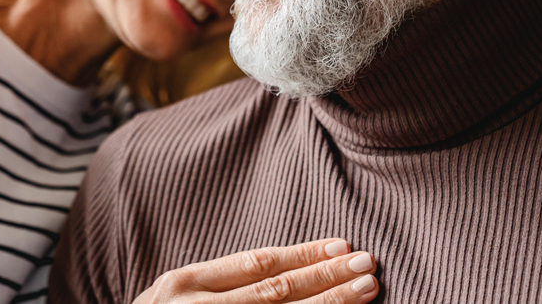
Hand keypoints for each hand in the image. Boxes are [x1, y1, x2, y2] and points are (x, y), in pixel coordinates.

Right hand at [133, 239, 377, 303]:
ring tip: (366, 289)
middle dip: (327, 277)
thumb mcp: (173, 296)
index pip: (257, 264)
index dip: (302, 254)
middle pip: (276, 292)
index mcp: (185, 284)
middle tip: (368, 264)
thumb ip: (219, 283)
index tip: (342, 244)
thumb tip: (285, 268)